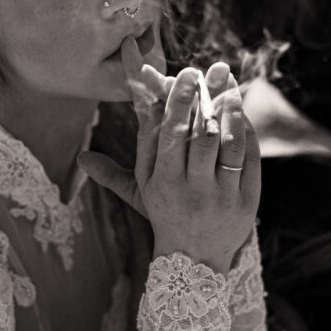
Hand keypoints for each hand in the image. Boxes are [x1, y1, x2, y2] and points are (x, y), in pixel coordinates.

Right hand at [80, 44, 259, 273]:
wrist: (195, 261)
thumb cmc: (165, 215)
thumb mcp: (140, 194)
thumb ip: (114, 173)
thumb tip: (81, 158)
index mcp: (162, 182)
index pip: (170, 132)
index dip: (179, 99)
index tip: (185, 73)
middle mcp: (190, 189)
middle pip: (200, 134)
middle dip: (208, 97)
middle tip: (213, 69)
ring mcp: (220, 196)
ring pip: (228, 143)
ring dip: (231, 110)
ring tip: (230, 87)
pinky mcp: (247, 202)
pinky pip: (249, 159)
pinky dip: (246, 133)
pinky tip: (242, 115)